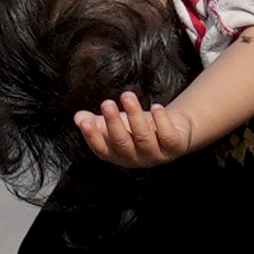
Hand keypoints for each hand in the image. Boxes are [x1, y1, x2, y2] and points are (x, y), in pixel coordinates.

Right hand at [73, 89, 197, 171]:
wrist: (173, 126)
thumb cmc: (137, 126)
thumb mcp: (116, 123)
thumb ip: (96, 122)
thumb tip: (78, 117)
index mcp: (118, 155)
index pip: (101, 149)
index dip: (92, 136)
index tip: (84, 120)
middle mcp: (136, 159)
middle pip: (122, 143)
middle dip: (113, 122)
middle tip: (107, 103)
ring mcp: (156, 155)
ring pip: (144, 137)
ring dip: (135, 115)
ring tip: (128, 95)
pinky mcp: (175, 148)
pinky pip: (167, 136)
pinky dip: (162, 120)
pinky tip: (156, 106)